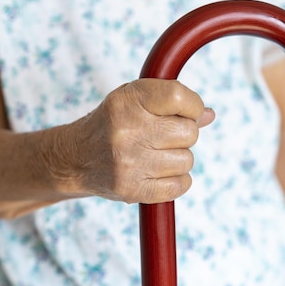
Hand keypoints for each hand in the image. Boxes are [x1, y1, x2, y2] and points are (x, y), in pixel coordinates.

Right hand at [62, 79, 213, 203]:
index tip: (188, 111)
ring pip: (186, 160)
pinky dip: (176, 180)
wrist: (76, 159)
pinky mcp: (132, 189)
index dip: (192, 106)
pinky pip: (180, 185)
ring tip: (155, 154)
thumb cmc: (112, 124)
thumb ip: (171, 102)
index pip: (178, 96)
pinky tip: (158, 172)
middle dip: (183, 134)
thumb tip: (208, 115)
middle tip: (163, 136)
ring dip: (178, 158)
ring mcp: (129, 162)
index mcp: (127, 101)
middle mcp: (127, 130)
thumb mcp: (133, 100)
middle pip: (189, 132)